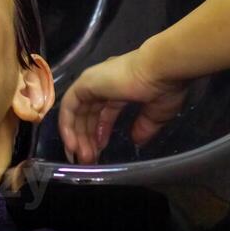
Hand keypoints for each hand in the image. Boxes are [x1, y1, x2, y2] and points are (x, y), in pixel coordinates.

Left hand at [57, 48, 188, 164]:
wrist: (160, 70)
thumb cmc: (162, 87)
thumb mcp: (156, 113)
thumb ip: (144, 127)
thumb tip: (137, 141)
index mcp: (121, 87)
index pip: (104, 111)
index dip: (101, 131)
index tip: (101, 150)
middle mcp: (104, 83)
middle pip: (89, 114)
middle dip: (88, 138)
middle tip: (89, 160)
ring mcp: (93, 82)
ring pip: (77, 112)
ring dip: (77, 136)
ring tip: (83, 158)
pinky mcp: (85, 83)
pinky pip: (69, 106)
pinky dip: (67, 125)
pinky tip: (73, 144)